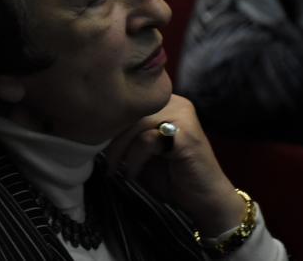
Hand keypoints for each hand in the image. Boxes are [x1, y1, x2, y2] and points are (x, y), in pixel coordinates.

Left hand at [105, 94, 245, 235]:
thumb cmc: (173, 176)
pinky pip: (148, 140)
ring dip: (121, 150)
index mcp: (165, 102)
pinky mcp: (186, 134)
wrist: (206, 199)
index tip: (97, 145)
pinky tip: (133, 174)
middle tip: (106, 163)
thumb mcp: (142, 151)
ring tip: (116, 169)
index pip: (130, 103)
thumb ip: (126, 136)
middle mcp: (176, 103)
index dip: (110, 124)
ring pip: (137, 124)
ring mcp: (183, 116)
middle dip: (112, 138)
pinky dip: (135, 159)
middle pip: (131, 111)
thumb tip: (95, 128)